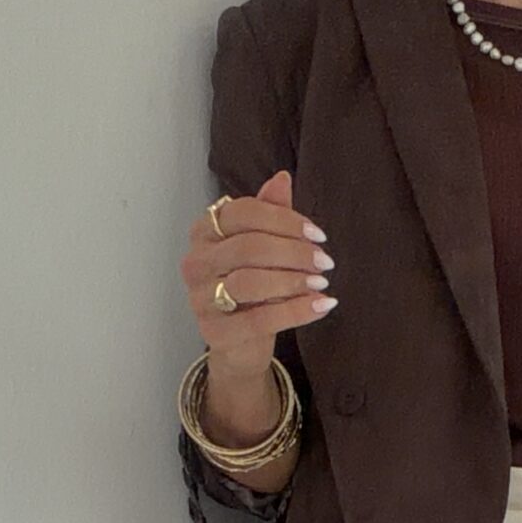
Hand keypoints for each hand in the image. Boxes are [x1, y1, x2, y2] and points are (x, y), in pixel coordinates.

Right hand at [180, 169, 336, 381]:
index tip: (318, 236)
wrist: (238, 344)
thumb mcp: (263, 248)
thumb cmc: (252, 289)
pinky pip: (259, 320)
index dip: (285, 221)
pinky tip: (321, 306)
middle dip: (294, 252)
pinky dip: (295, 312)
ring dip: (293, 280)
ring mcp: (200, 299)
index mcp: (204, 231)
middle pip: (248, 247)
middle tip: (325, 262)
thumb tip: (282, 178)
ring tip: (321, 283)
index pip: (244, 213)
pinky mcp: (214, 333)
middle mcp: (195, 262)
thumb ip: (270, 213)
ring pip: (249, 282)